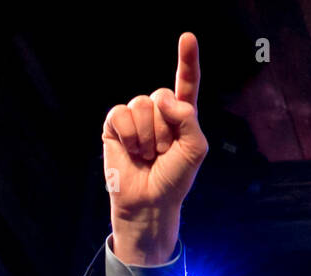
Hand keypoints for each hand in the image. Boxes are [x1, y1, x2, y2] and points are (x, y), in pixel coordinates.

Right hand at [103, 32, 208, 263]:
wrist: (150, 202)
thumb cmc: (174, 178)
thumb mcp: (195, 150)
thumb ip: (189, 120)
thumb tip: (164, 99)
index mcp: (182, 116)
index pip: (186, 84)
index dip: (187, 61)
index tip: (187, 38)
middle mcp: (158, 112)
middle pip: (161, 96)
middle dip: (164, 129)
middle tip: (162, 153)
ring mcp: (136, 117)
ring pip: (141, 105)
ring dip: (147, 136)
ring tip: (147, 155)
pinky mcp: (115, 125)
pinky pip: (121, 114)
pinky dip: (129, 135)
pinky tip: (132, 151)